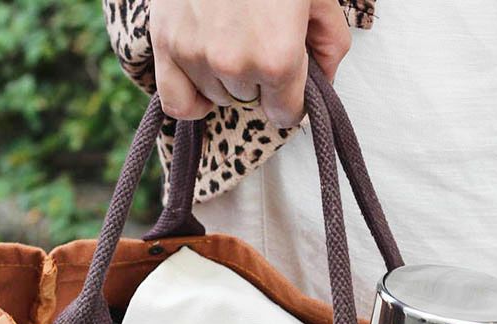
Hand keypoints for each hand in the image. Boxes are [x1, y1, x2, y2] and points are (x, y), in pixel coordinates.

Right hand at [150, 0, 350, 126]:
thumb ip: (330, 43)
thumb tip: (323, 82)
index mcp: (279, 57)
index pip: (287, 114)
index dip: (293, 98)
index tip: (291, 79)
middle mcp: (235, 65)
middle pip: (252, 102)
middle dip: (261, 80)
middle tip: (260, 36)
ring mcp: (196, 57)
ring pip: (219, 97)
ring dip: (227, 79)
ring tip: (231, 35)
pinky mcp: (166, 45)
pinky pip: (178, 102)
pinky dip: (191, 99)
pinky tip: (202, 79)